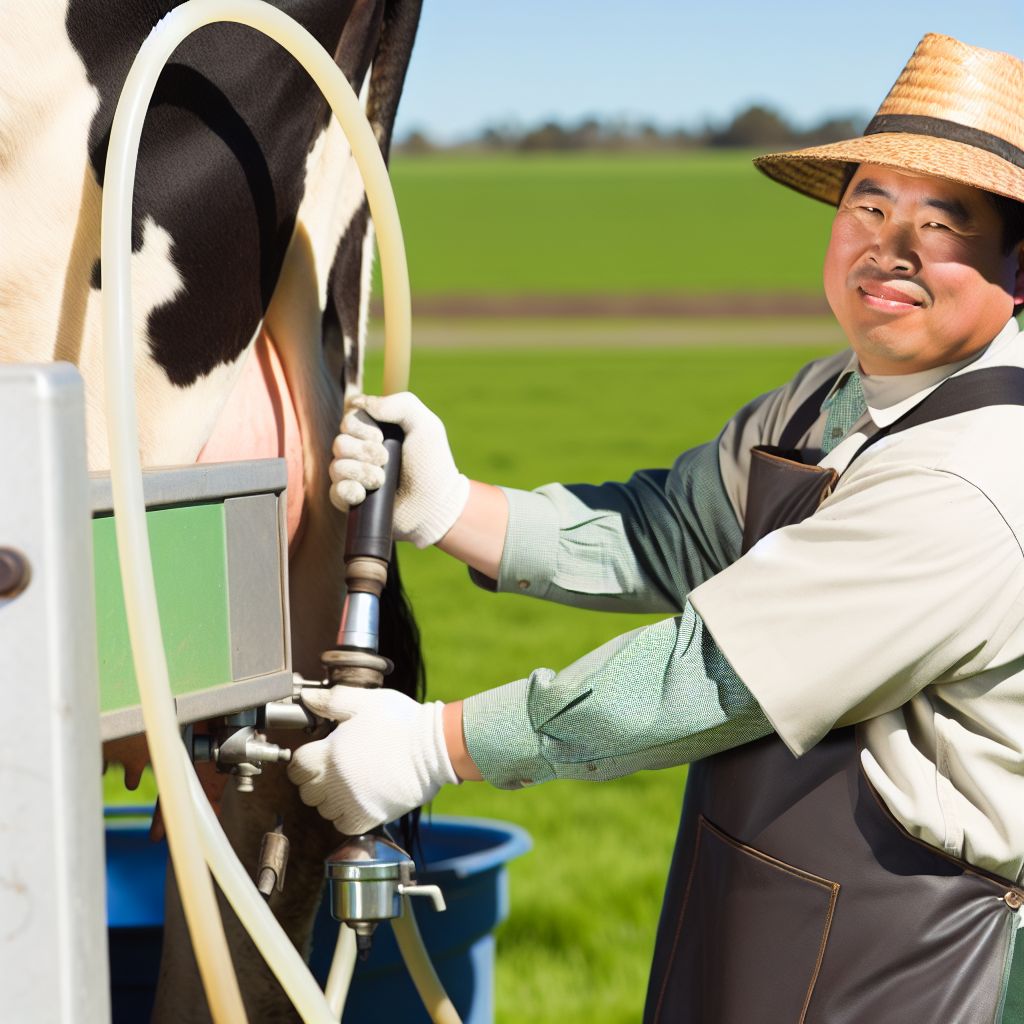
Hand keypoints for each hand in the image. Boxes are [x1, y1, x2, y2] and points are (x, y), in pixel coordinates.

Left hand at [287, 686, 459, 834]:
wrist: (435, 747)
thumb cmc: (402, 722)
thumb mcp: (365, 702)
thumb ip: (332, 700)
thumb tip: (307, 699)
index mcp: (331, 751)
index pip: (296, 767)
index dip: (304, 761)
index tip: (318, 756)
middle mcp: (337, 780)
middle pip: (306, 791)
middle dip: (316, 780)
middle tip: (335, 769)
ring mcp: (352, 801)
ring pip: (323, 810)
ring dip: (331, 799)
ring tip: (350, 783)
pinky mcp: (369, 816)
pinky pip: (342, 825)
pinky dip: (346, 816)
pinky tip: (359, 799)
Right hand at [330, 392, 469, 547]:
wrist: (433, 505)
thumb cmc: (432, 465)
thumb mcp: (425, 425)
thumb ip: (400, 403)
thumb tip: (359, 402)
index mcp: (377, 432)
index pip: (348, 419)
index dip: (359, 427)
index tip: (381, 436)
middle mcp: (362, 453)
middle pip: (339, 442)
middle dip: (363, 451)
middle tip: (386, 460)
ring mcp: (356, 477)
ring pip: (336, 467)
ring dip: (361, 472)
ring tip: (382, 481)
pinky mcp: (352, 500)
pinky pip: (335, 491)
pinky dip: (349, 491)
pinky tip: (365, 495)